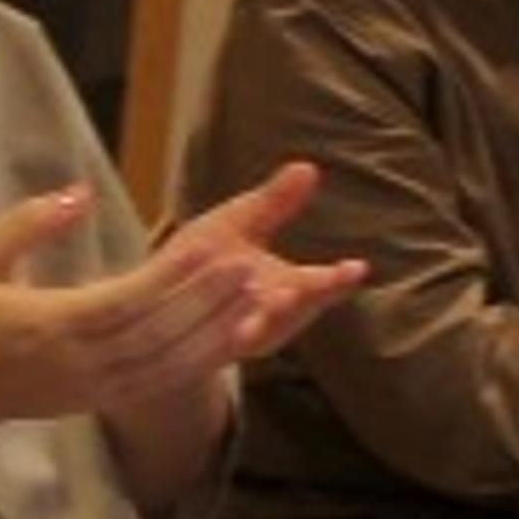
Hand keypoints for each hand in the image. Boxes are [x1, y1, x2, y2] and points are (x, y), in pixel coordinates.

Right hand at [0, 165, 364, 432]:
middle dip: (209, 302)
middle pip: (158, 334)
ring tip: (261, 297)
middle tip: (257, 268)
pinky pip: (163, 381)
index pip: (125, 302)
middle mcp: (83, 362)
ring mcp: (97, 387)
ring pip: (169, 362)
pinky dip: (203, 360)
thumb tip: (80, 192)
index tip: (215, 250)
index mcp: (53, 325)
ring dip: (217, 331)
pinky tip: (236, 334)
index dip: (174, 280)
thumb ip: (27, 223)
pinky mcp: (105, 400)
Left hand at [156, 160, 367, 361]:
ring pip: (259, 331)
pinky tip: (228, 321)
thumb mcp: (242, 222)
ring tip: (270, 293)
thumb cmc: (208, 258)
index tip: (356, 268)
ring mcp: (241, 338)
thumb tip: (307, 166)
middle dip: (304, 301)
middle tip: (309, 286)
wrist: (161, 301)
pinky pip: (217, 344)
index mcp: (289, 287)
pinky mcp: (206, 351)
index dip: (339, 279)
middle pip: (296, 313)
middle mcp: (272, 319)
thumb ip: (275, 202)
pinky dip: (222, 331)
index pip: (322, 285)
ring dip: (265, 317)